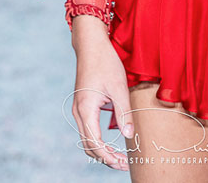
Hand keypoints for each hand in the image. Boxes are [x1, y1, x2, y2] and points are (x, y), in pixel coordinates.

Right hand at [71, 25, 132, 171]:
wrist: (91, 44)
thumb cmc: (105, 62)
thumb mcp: (119, 87)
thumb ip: (124, 113)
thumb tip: (129, 136)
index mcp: (86, 109)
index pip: (95, 144)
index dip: (108, 157)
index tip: (122, 164)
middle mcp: (78, 111)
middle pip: (88, 146)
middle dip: (105, 158)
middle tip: (123, 164)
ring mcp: (78, 108)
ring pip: (86, 139)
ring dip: (101, 151)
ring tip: (119, 157)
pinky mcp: (82, 104)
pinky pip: (87, 130)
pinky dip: (97, 141)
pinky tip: (111, 142)